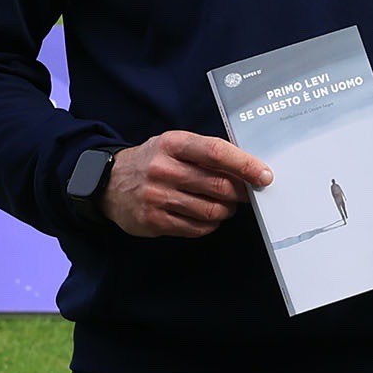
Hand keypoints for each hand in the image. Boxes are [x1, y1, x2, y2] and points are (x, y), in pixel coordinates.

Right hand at [103, 131, 272, 237]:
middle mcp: (163, 169)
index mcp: (173, 144)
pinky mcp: (154, 220)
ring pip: (211, 210)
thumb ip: (207, 153)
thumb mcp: (174, 146)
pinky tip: (204, 216)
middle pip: (219, 186)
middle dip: (240, 193)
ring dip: (225, 210)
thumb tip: (249, 168)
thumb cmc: (153, 162)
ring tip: (222, 205)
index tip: (265, 175)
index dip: (245, 165)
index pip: (216, 152)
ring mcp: (157, 196)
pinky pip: (197, 228)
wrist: (108, 184)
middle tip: (244, 194)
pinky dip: (209, 224)